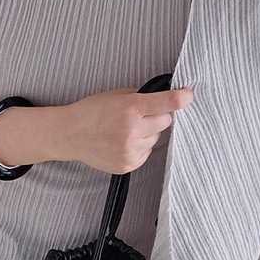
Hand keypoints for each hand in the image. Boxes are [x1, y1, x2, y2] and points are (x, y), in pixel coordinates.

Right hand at [54, 86, 194, 174]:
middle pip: (166, 121)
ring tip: (126, 130)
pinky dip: (140, 146)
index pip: (168, 103)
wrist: (70, 135)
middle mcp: (132, 130)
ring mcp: (130, 150)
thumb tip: (166, 101)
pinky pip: (147, 152)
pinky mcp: (128, 165)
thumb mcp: (117, 95)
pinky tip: (123, 142)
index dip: (183, 98)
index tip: (188, 96)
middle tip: (141, 115)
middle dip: (158, 116)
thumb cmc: (93, 111)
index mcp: (130, 108)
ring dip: (148, 132)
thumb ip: (142, 97)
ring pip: (156, 138)